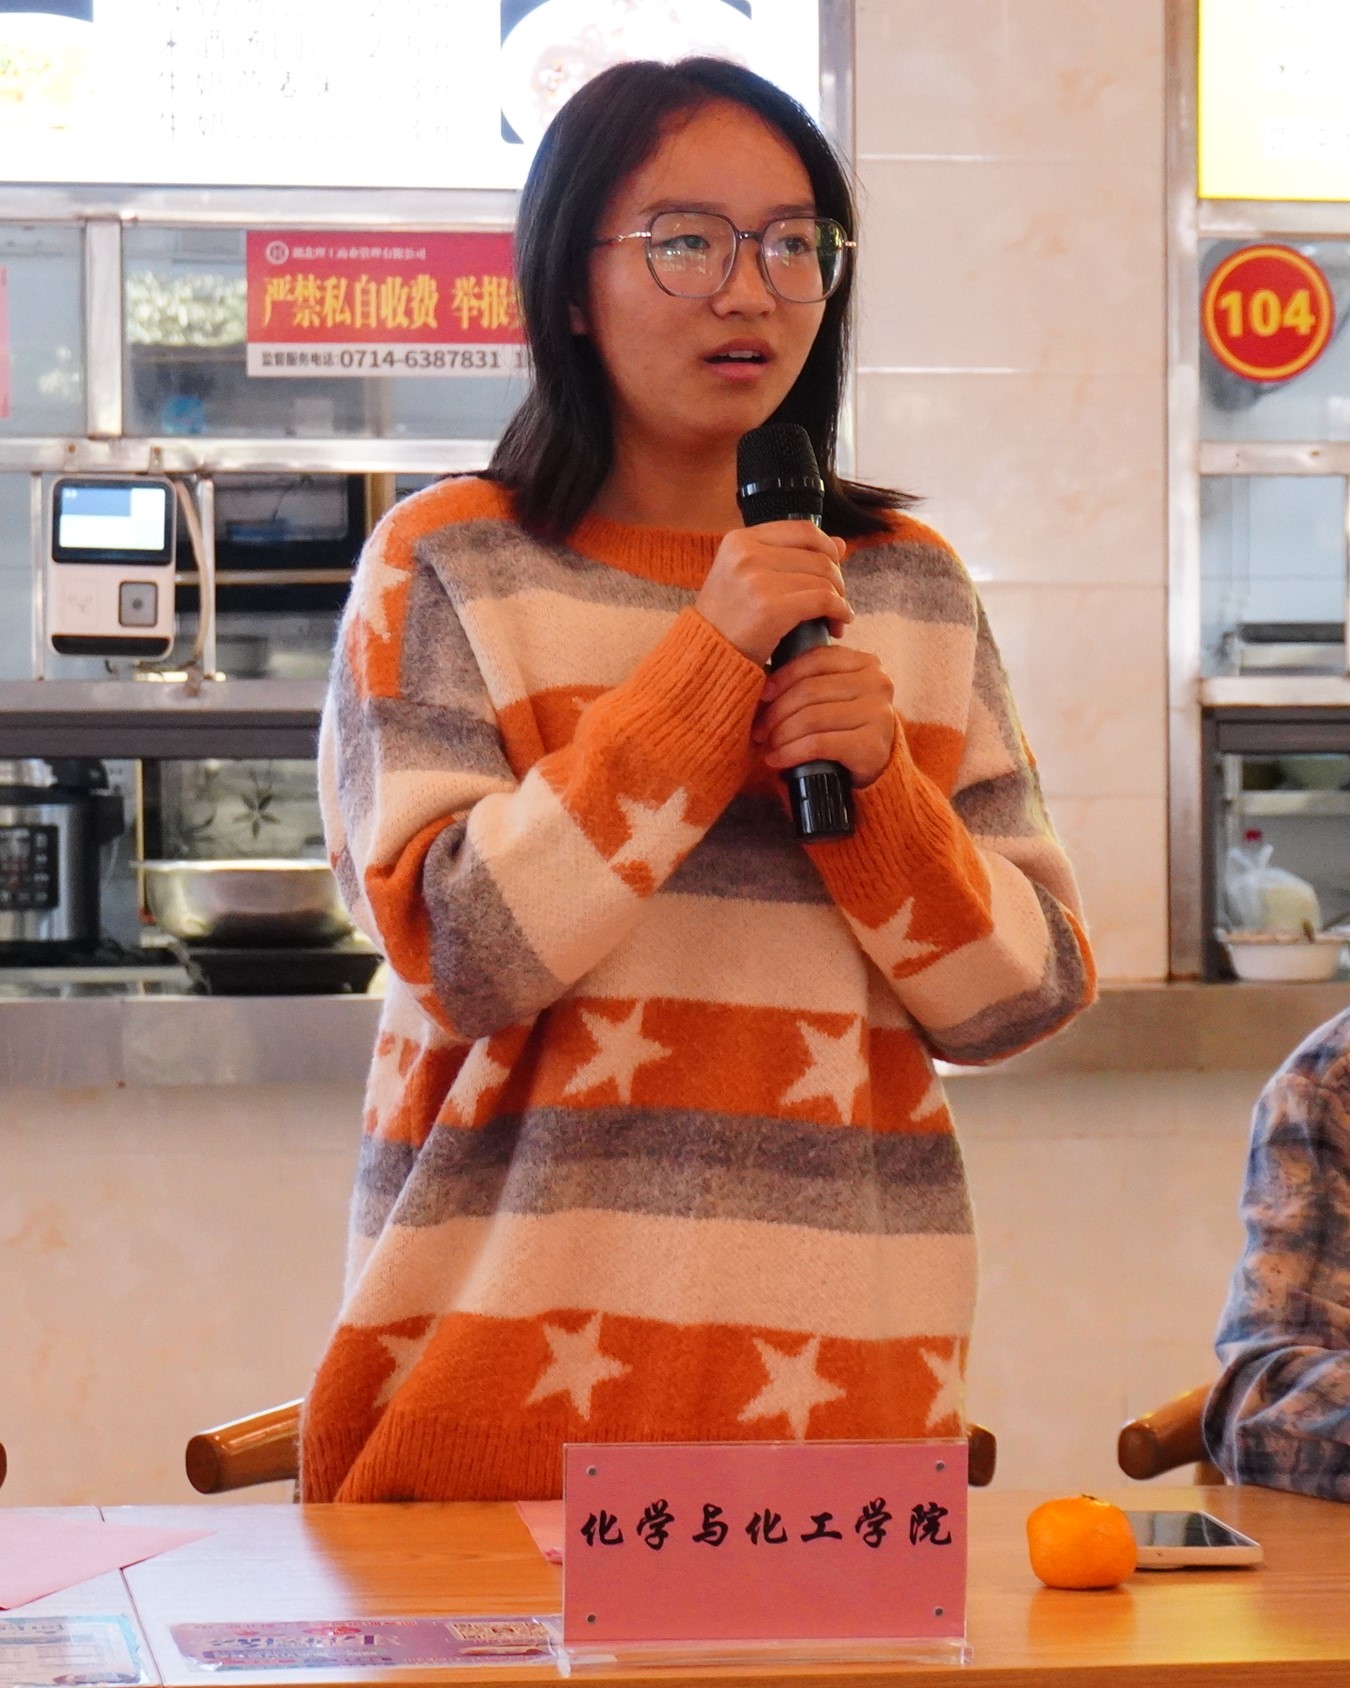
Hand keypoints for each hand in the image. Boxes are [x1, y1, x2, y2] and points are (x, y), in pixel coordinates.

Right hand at [695, 521, 850, 666]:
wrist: (703, 659)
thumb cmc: (728, 622)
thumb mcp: (750, 579)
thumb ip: (791, 558)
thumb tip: (841, 543)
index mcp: (739, 540)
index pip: (804, 530)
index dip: (828, 550)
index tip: (831, 574)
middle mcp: (747, 553)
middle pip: (819, 556)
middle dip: (836, 580)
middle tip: (836, 603)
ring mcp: (757, 579)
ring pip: (824, 579)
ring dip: (839, 600)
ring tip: (835, 619)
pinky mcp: (770, 608)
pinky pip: (823, 601)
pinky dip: (839, 612)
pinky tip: (839, 624)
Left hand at [752, 643, 895, 788]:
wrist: (872, 769)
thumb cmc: (843, 729)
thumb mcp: (832, 697)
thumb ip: (811, 680)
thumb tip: (765, 683)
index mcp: (866, 664)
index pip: (816, 659)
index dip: (783, 676)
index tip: (763, 696)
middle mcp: (877, 685)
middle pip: (810, 691)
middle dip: (776, 712)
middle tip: (759, 730)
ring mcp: (878, 715)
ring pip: (810, 718)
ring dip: (780, 735)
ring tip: (767, 746)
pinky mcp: (871, 746)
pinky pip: (817, 743)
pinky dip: (790, 752)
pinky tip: (777, 759)